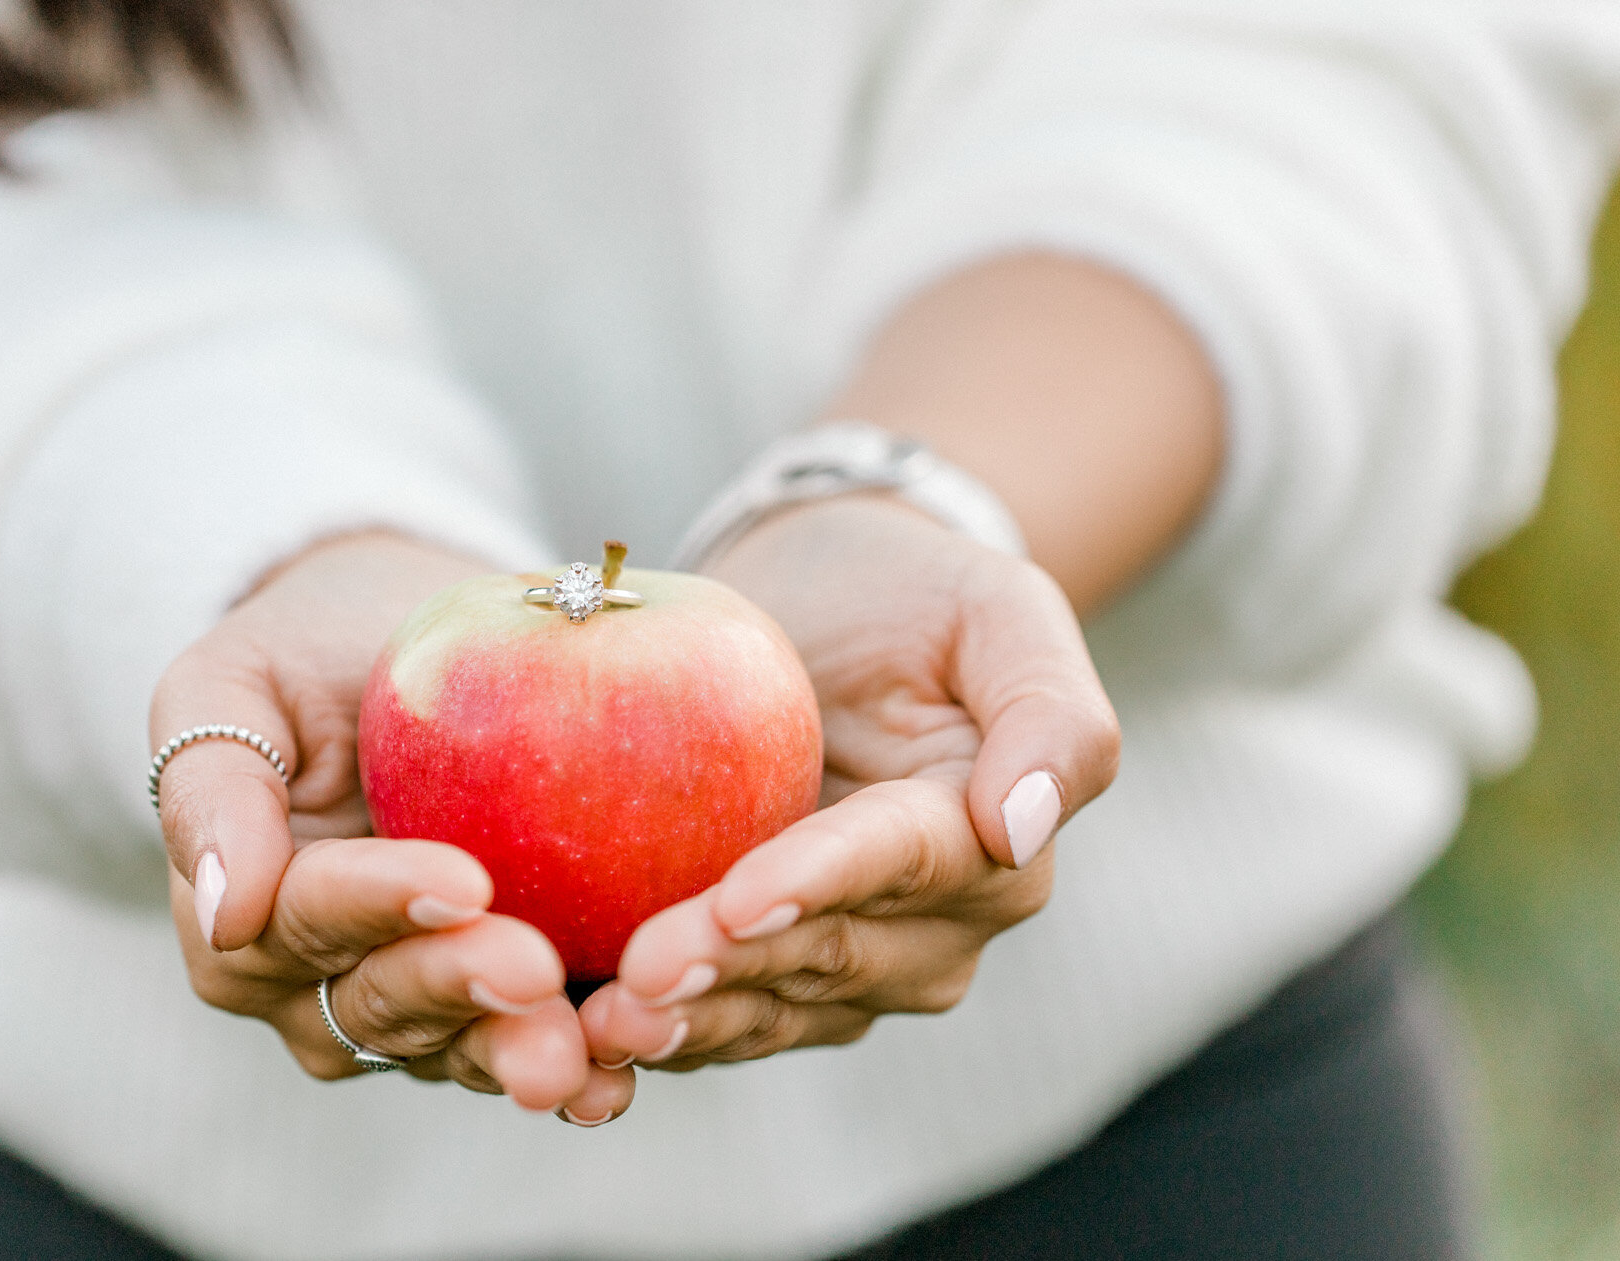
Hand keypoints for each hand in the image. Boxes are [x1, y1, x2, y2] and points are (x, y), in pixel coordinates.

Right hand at [151, 532, 633, 1123]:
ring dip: (520, 1048)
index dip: (385, 904)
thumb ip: (213, 782)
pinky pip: (534, 1044)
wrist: (402, 650)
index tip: (466, 882)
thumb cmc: (306, 653)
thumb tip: (221, 909)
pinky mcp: (503, 1011)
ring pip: (459, 1047)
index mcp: (243, 916)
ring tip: (590, 1049)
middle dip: (460, 988)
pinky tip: (626, 1071)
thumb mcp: (231, 682)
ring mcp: (414, 1010)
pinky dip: (583, 1066)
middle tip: (534, 970)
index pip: (310, 915)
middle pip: (386, 1001)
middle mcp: (319, 987)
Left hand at [579, 495, 1118, 1070]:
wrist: (824, 609)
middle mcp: (929, 931)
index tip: (740, 899)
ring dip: (687, 1021)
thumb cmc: (911, 594)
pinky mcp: (763, 976)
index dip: (819, 884)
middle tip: (637, 974)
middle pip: (823, 954)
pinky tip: (579, 1033)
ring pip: (766, 1007)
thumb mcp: (999, 608)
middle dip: (731, 968)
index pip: (897, 863)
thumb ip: (1049, 713)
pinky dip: (652, 1030)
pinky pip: (713, 1014)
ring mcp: (846, 969)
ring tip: (600, 1022)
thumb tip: (1021, 829)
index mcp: (986, 845)